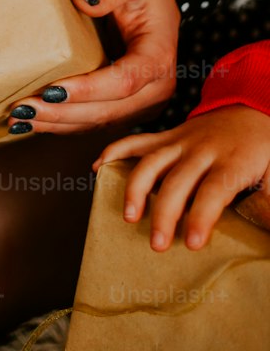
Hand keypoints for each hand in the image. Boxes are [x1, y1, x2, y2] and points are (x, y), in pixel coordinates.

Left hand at [7, 0, 180, 132]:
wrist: (150, 3)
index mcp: (159, 56)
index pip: (124, 81)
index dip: (87, 90)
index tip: (51, 90)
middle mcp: (156, 88)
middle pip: (108, 111)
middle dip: (63, 113)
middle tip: (22, 109)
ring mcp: (143, 103)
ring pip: (99, 123)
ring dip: (57, 124)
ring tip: (19, 120)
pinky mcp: (126, 108)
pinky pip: (94, 122)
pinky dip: (63, 124)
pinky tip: (34, 123)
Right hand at [92, 105, 269, 250]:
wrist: (254, 107)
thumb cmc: (264, 148)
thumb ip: (268, 202)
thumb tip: (262, 230)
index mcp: (232, 161)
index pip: (213, 191)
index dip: (201, 217)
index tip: (191, 243)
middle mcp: (202, 149)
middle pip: (178, 181)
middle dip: (164, 213)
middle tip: (156, 243)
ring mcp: (181, 140)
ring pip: (152, 161)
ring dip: (136, 188)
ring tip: (128, 215)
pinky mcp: (167, 136)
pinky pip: (137, 141)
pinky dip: (114, 151)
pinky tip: (98, 168)